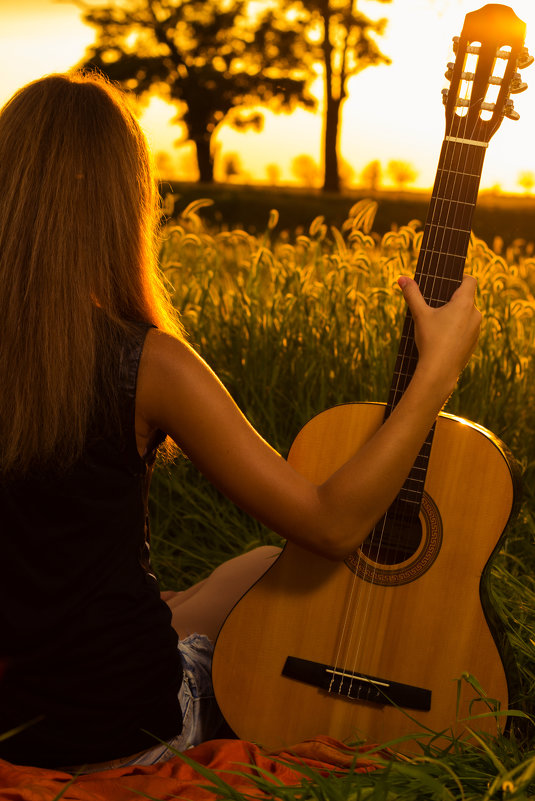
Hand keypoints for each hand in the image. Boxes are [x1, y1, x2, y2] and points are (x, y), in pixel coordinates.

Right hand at [398, 274, 480, 390]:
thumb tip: (402, 278)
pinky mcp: (473, 343)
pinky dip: (456, 330)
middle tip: (435, 305)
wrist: (440, 371)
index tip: (448, 282)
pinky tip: (442, 338)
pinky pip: (466, 330)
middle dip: (452, 300)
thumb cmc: (431, 340)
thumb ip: (412, 295)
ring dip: (455, 316)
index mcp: (465, 303)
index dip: (460, 278)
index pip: (470, 280)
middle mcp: (475, 314)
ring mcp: (476, 330)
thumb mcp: (419, 315)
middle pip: (466, 299)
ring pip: (466, 315)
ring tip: (437, 323)